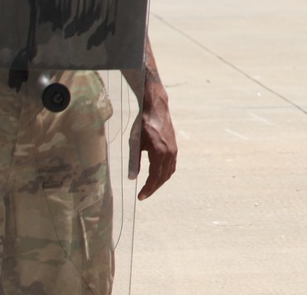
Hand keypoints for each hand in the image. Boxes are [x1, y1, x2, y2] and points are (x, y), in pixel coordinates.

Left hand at [129, 78, 177, 199]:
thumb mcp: (135, 143)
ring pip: (169, 173)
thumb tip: (132, 178)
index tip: (140, 197)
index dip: (148, 189)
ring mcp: (174, 150)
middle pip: (162, 177)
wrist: (156, 109)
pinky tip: (158, 176)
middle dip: (153, 188)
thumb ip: (134, 161)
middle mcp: (170, 153)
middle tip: (143, 195)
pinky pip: (172, 166)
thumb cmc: (143, 125)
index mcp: (159, 152)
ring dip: (160, 182)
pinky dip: (165, 174)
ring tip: (149, 188)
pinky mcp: (174, 147)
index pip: (154, 177)